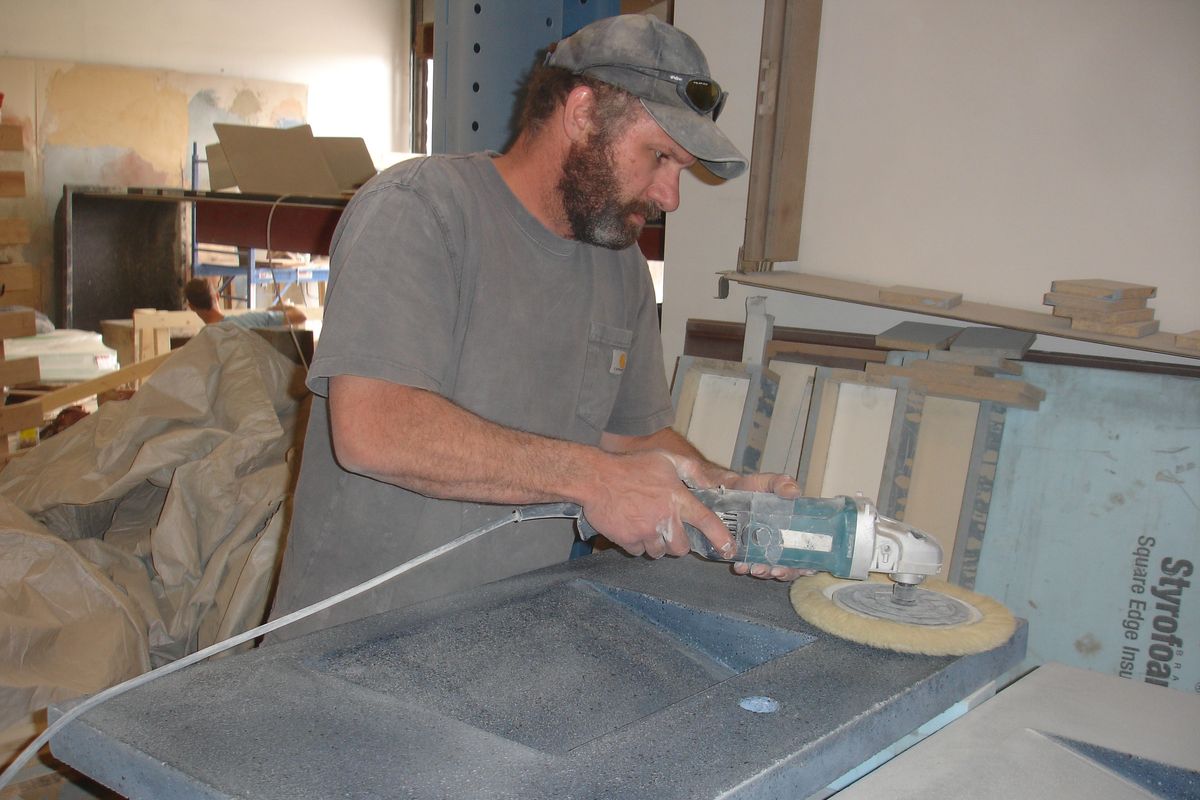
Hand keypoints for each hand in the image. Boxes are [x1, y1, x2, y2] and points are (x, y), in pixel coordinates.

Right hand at [581, 451, 736, 559]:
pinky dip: (636, 544)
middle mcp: (665, 518)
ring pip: (659, 552)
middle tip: (669, 531)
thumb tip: (710, 483)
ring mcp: (646, 531)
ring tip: (647, 526)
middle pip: (681, 548)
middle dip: (677, 543)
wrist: (596, 477)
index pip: (707, 523)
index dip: (721, 539)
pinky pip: (638, 552)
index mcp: (678, 499)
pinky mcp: (628, 540)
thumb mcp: (665, 459)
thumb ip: (691, 470)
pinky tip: (631, 527)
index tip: (728, 549)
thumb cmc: (631, 466)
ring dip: (656, 544)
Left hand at [723, 471, 816, 581]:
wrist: (724, 490)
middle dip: (783, 572)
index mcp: (792, 528)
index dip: (809, 563)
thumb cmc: (752, 488)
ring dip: (764, 572)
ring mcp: (762, 549)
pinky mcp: (745, 551)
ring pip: (769, 569)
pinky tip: (741, 566)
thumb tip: (793, 491)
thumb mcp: (767, 482)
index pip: (807, 551)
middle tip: (775, 570)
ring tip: (755, 568)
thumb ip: (780, 483)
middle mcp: (780, 542)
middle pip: (790, 566)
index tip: (805, 568)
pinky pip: (748, 565)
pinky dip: (746, 568)